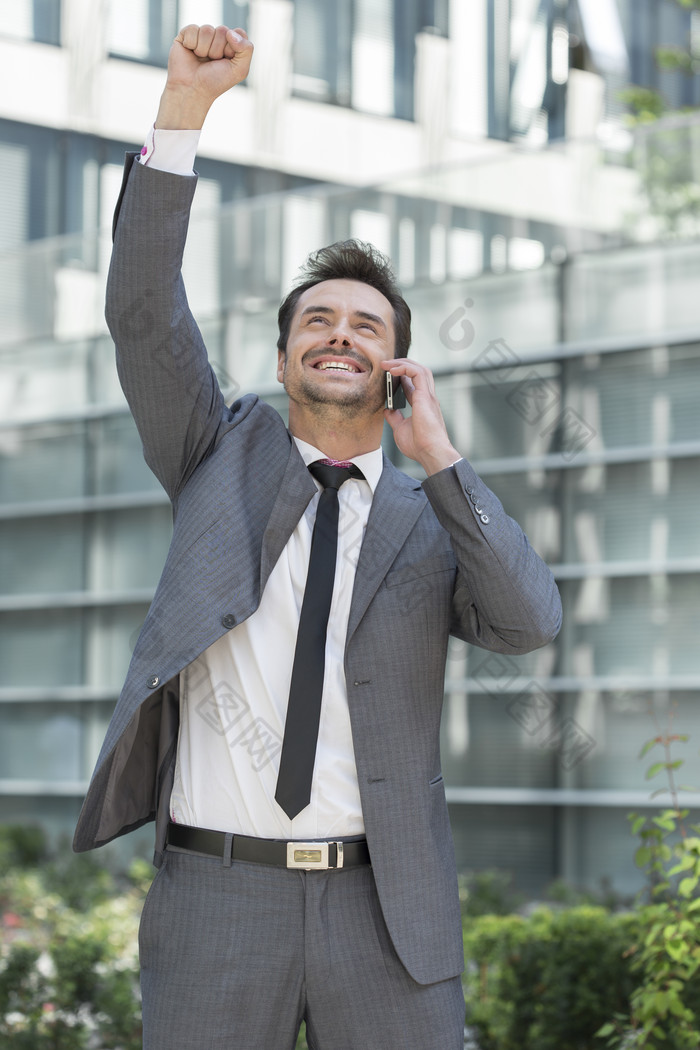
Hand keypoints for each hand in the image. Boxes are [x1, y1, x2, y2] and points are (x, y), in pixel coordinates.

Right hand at [156, 24, 253, 128]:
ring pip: (207, 29)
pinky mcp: (187, 34)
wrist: (192, 90)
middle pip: (223, 30)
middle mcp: (217, 38)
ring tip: (201, 59)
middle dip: (218, 50)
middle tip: (212, 62)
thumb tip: (230, 32)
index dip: (234, 47)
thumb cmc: (216, 82)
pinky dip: (192, 44)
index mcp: (232, 45)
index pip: (238, 33)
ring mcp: (202, 36)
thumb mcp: (239, 70)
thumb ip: (246, 50)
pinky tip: (191, 53)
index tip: (228, 61)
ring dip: (205, 49)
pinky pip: (193, 29)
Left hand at [383, 360, 460, 475]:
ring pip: (419, 368)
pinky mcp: (426, 396)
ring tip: (387, 364)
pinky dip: (405, 368)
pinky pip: (417, 373)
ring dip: (402, 363)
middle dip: (402, 365)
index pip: (413, 384)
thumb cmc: (419, 446)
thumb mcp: (400, 429)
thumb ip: (394, 418)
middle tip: (385, 365)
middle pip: (418, 372)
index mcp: (422, 405)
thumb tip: (386, 410)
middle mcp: (427, 398)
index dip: (401, 377)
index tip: (387, 376)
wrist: (430, 453)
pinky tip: (393, 370)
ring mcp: (428, 396)